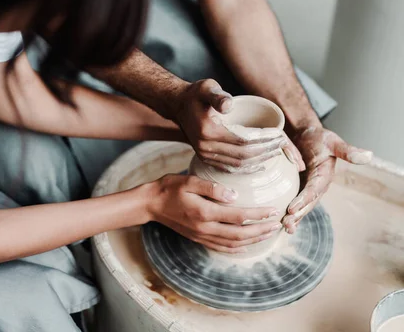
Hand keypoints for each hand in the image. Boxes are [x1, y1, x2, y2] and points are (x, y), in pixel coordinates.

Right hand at [143, 174, 281, 253]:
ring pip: (233, 244)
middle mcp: (204, 228)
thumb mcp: (189, 181)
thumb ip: (212, 187)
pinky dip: (238, 247)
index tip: (273, 210)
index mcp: (204, 212)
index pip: (238, 216)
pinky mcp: (198, 239)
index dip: (258, 215)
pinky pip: (222, 247)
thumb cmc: (170, 188)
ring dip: (253, 241)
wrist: (150, 204)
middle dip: (261, 231)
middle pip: (240, 235)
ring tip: (268, 234)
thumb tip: (235, 195)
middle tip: (278, 225)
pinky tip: (247, 244)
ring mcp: (201, 236)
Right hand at [175, 79, 303, 173]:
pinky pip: (229, 168)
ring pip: (238, 164)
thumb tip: (229, 105)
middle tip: (283, 144)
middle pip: (243, 155)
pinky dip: (247, 168)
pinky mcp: (205, 158)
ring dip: (259, 161)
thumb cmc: (196, 94)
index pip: (243, 140)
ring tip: (276, 153)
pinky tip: (260, 165)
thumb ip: (218, 96)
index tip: (280, 134)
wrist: (178, 105)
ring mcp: (204, 155)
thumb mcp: (207, 88)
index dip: (264, 139)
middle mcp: (205, 147)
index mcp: (208, 131)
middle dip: (266, 151)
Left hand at [283, 126, 372, 232]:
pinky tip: (282, 222)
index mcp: (325, 176)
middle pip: (308, 202)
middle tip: (286, 224)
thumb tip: (368, 156)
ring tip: (285, 227)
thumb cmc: (320, 137)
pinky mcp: (300, 187)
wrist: (308, 134)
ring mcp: (308, 187)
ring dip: (294, 217)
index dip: (304, 200)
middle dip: (298, 214)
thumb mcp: (333, 141)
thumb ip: (347, 150)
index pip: (314, 190)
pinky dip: (290, 212)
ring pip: (302, 205)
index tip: (292, 208)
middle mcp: (318, 185)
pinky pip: (296, 201)